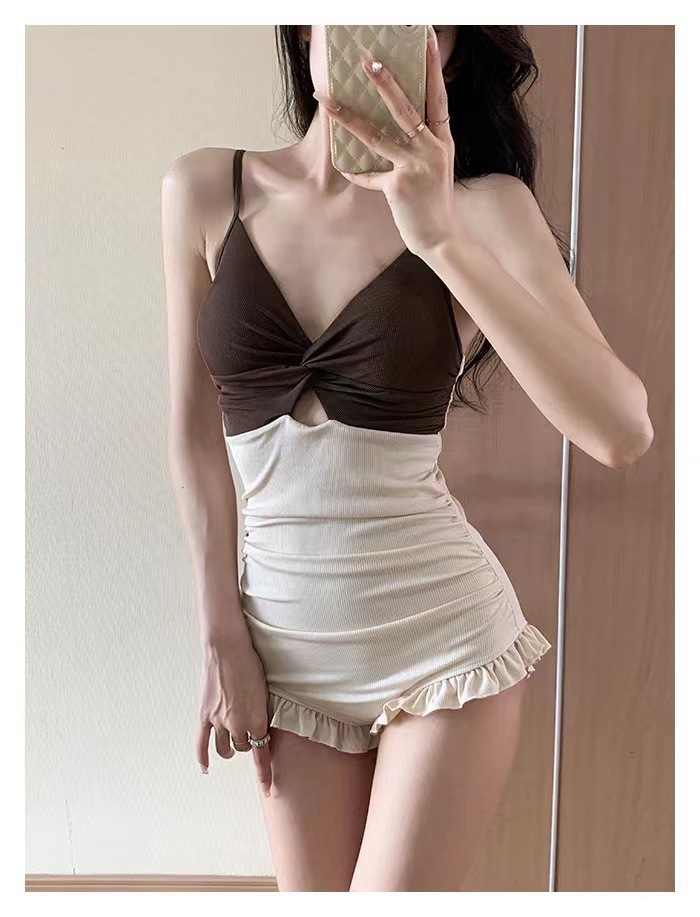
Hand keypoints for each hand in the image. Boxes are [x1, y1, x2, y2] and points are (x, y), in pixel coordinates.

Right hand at [197, 632, 272, 796]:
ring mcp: (218, 721)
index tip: (268, 790)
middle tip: (248, 735)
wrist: (228, 649)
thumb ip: (261, 713)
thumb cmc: (251, 665)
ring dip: (229, 750)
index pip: (262, 756)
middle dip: (247, 744)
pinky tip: (205, 769)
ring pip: (223, 749)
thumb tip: (259, 727)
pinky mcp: (204, 715)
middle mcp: (237, 725)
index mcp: (257, 720)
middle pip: (243, 748)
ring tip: (231, 745)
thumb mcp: (265, 692)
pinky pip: (201, 743)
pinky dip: (202, 759)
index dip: (265, 776)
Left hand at [315, 25, 456, 256]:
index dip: (432, 65)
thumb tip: (392, 127)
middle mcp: (431, 150)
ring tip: (329, 102)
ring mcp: (415, 167)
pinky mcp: (398, 186)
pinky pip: (369, 176)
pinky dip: (356, 173)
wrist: (441, 238)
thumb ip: (419, 146)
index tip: (427, 36)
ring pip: (377, 136)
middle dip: (384, 83)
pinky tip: (344, 167)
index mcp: (442, 141)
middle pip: (405, 108)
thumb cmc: (434, 203)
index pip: (437, 95)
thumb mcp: (435, 169)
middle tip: (367, 61)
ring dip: (349, 118)